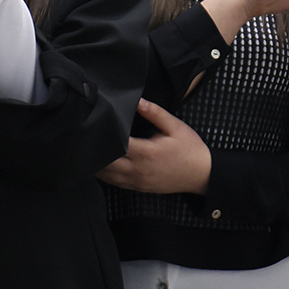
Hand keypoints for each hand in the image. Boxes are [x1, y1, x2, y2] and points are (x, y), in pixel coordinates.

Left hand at [96, 99, 211, 194]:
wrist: (202, 174)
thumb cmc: (189, 149)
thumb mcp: (175, 126)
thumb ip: (155, 113)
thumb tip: (138, 101)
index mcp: (145, 152)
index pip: (115, 143)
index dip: (104, 134)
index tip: (96, 125)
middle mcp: (137, 169)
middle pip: (105, 162)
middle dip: (95, 150)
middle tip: (86, 137)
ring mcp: (137, 181)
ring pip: (107, 176)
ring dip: (97, 164)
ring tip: (88, 150)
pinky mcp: (139, 187)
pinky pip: (115, 183)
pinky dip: (105, 175)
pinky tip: (100, 165)